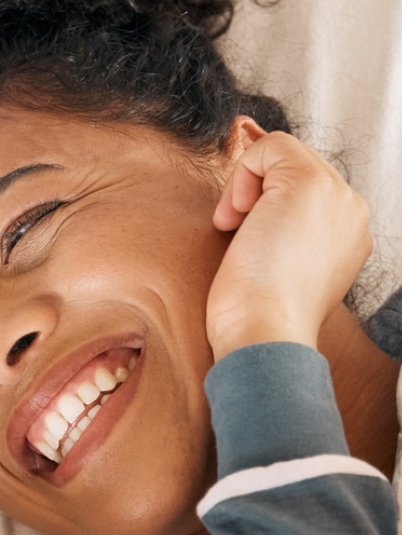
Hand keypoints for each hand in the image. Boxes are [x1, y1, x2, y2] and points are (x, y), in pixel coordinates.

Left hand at [208, 128, 372, 358]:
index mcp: (346, 237)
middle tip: (233, 236)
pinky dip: (240, 174)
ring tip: (233, 229)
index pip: (303, 196)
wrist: (264, 338)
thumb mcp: (275, 277)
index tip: (244, 245)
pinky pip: (271, 146)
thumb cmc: (256, 322)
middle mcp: (350, 212)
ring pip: (284, 157)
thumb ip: (279, 243)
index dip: (263, 209)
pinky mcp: (309, 183)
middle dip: (255, 196)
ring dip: (245, 188)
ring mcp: (337, 195)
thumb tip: (250, 222)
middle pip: (294, 172)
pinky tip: (233, 217)